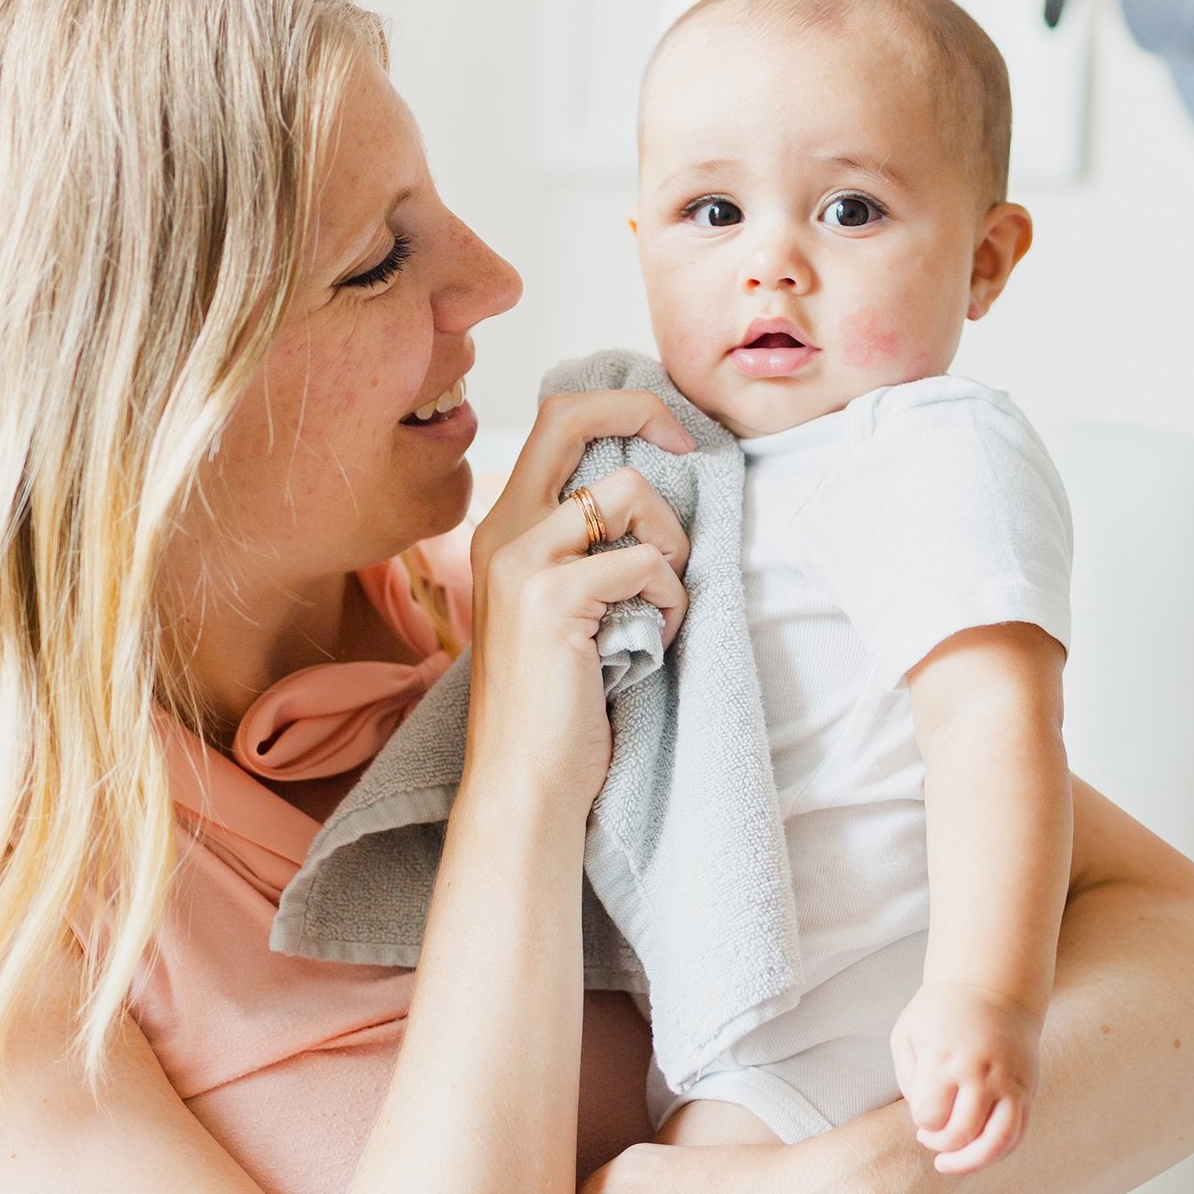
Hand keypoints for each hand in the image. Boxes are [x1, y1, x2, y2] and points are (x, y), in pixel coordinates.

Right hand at [462, 390, 693, 811]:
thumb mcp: (560, 608)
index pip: (554, 421)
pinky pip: (646, 564)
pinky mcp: (553, 599)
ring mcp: (522, 562)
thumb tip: (653, 497)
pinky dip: (672, 601)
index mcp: (502, 529)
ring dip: (671, 542)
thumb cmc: (555, 704)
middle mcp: (502, 532)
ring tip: (663, 600)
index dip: (619, 409)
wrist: (524, 784)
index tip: (671, 437)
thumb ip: (583, 549)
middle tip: (690, 450)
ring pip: (627, 492)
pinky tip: (657, 640)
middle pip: (571, 417)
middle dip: (643, 414)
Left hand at [889, 980, 1040, 1174]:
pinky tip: (977, 1150)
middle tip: (930, 1134)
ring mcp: (1009, 1082)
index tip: (922, 1108)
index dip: (920, 1120)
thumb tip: (924, 1118)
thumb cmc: (942, 1012)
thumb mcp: (908, 1033)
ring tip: (951, 1163)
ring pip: (996, 1143)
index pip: (929, 1115)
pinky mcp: (1027, 1089)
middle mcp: (980, 1072)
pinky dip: (997, 1152)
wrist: (994, 987)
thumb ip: (907, 1078)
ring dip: (971, 1162)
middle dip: (939, 1143)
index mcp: (945, 1057)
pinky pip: (1017, 1134)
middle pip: (959, 1134)